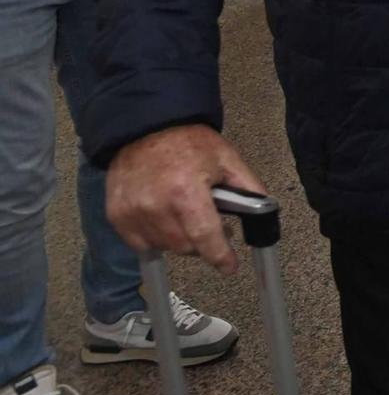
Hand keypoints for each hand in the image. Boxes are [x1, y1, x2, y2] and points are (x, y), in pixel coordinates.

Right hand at [106, 126, 268, 275]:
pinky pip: (141, 244)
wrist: (146, 128)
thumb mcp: (227, 159)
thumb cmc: (188, 142)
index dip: (220, 256)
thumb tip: (265, 212)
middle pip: (185, 247)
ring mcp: (132, 213)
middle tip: (211, 227)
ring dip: (180, 240)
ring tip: (187, 217)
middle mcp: (155, 206)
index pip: (205, 237)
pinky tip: (165, 219)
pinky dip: (156, 238)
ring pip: (164, 247)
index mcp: (186, 191)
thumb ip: (248, 188)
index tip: (229, 266)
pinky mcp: (117, 216)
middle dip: (203, 243)